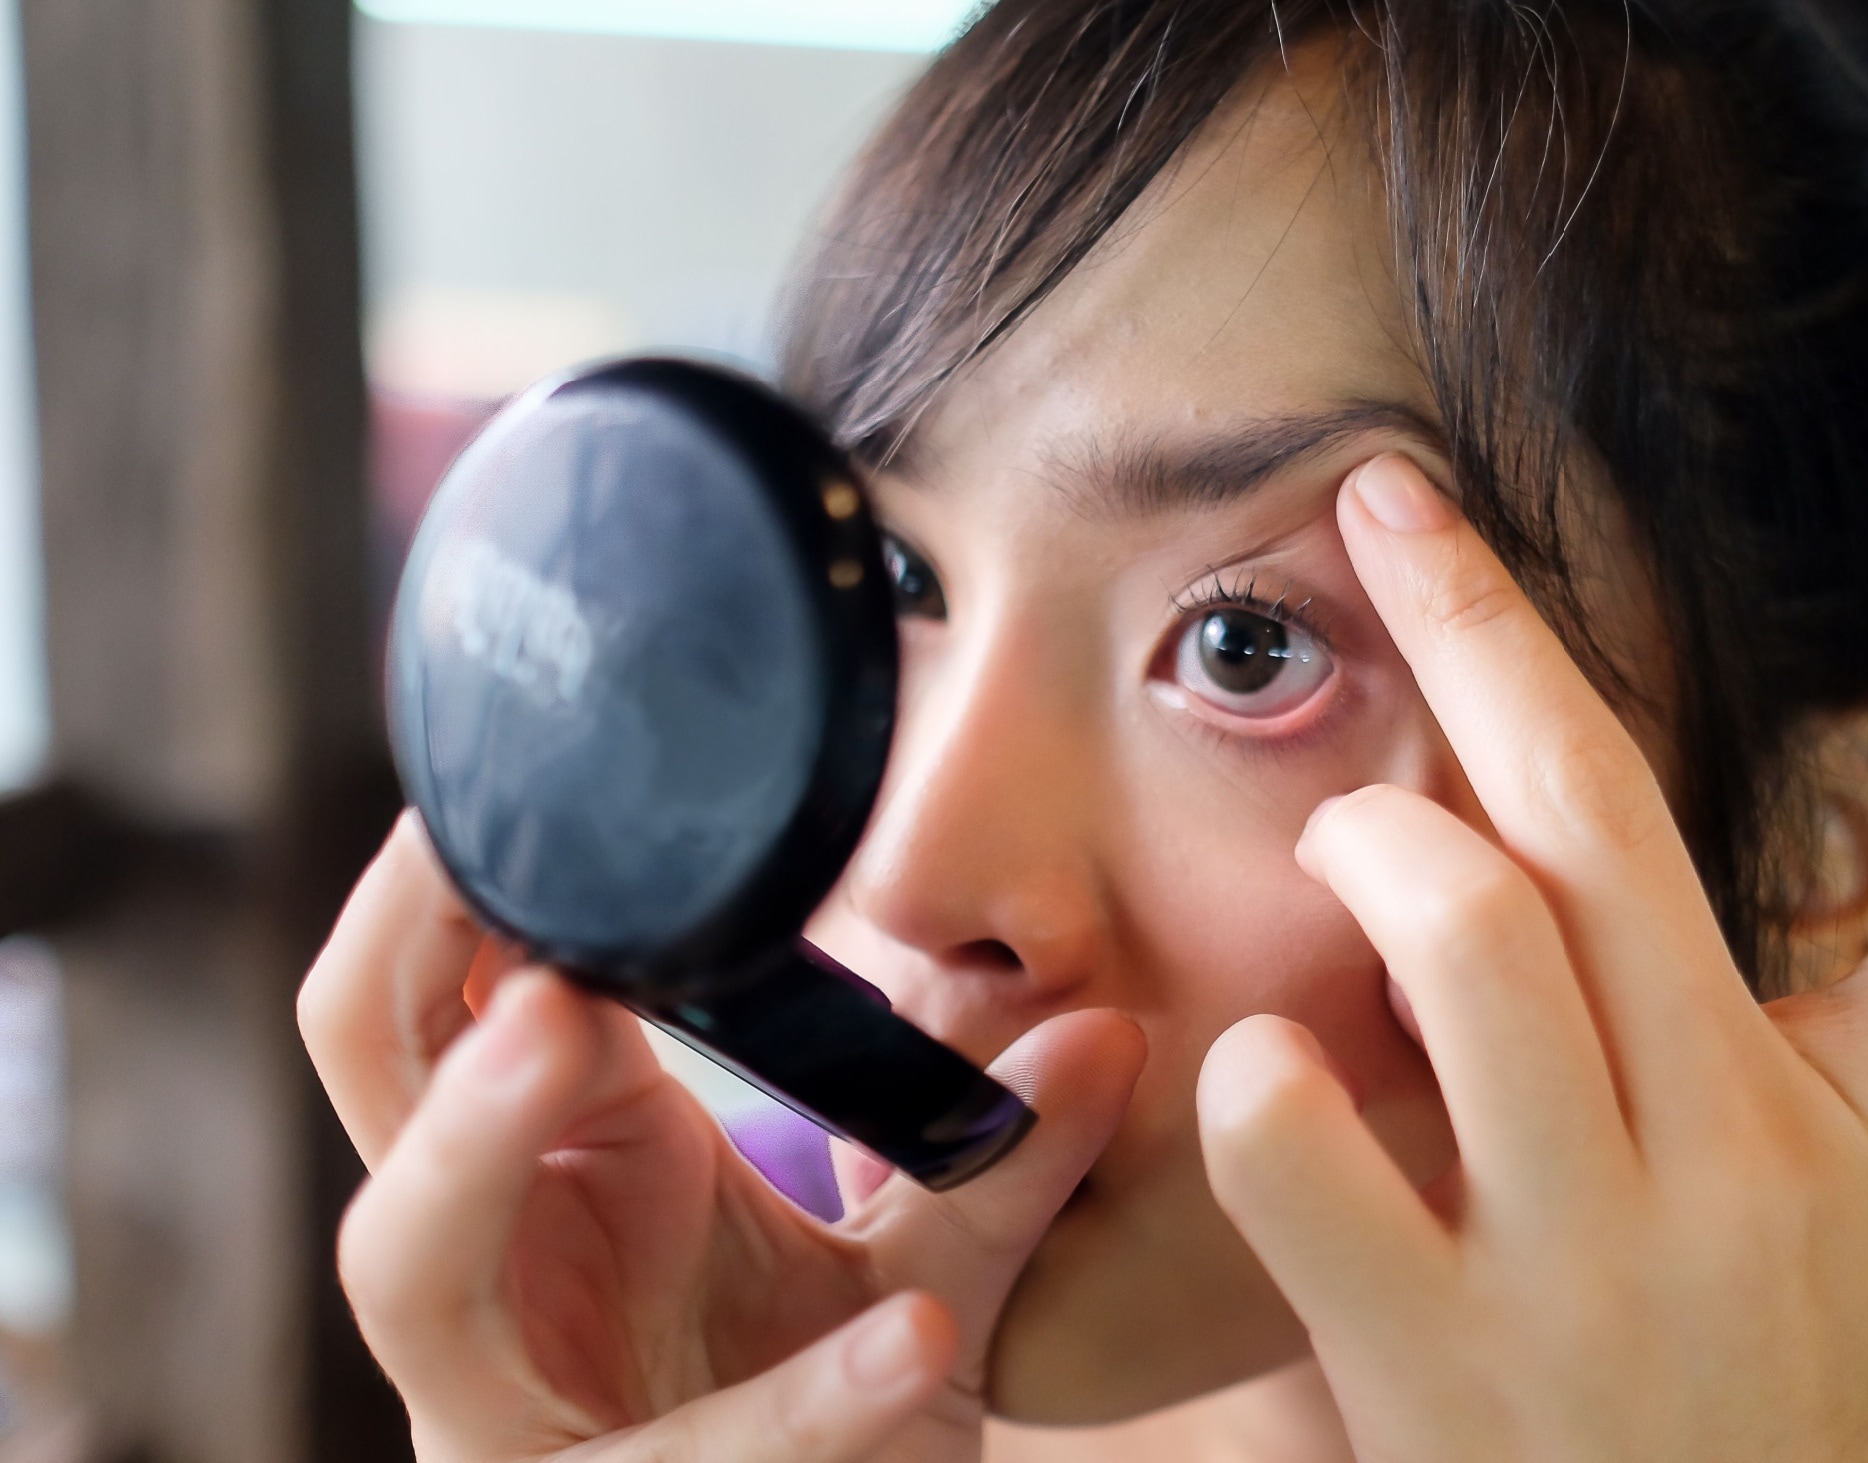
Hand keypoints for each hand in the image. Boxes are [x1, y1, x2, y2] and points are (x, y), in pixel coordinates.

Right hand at [299, 820, 1144, 1462]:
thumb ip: (999, 1154)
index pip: (430, 989)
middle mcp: (483, 1260)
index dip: (441, 885)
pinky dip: (804, 1404)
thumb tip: (1110, 1030)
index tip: (521, 764)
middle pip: (369, 1088)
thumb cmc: (819, 1386)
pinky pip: (682, 1459)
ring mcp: (497, 1400)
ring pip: (417, 1271)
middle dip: (416, 949)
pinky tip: (914, 1339)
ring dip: (475, 1145)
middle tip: (523, 906)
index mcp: (548, 1154)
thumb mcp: (924, 1260)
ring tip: (563, 1031)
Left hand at [1198, 457, 1867, 1459]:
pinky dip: (1259, 1076)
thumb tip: (1534, 859)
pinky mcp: (1449, 1368)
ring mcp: (1604, 1264)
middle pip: (1622, 817)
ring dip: (1367, 848)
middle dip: (1492, 620)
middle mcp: (1753, 1165)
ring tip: (1340, 853)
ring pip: (1471, 925)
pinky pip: (1307, 1133)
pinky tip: (1264, 1081)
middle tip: (1391, 500)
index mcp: (1860, 1126)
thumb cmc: (1733, 1429)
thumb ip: (1709, 1061)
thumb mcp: (1802, 1240)